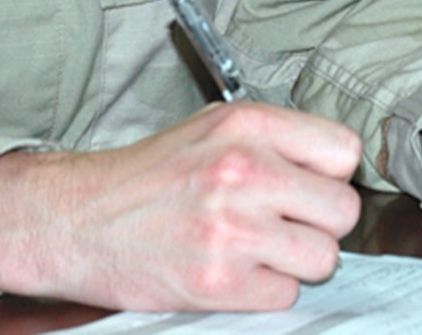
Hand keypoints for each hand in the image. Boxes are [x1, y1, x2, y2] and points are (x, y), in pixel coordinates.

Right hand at [0, 101, 361, 309]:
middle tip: (286, 225)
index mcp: (248, 125)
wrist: (75, 219)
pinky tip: (234, 271)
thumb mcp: (212, 129)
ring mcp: (233, 228)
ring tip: (259, 249)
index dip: (331, 175)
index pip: (346, 151)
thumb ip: (276, 141)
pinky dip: (264, 291)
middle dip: (320, 223)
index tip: (311, 186)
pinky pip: (285, 295)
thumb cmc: (145, 176)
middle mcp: (245, 170)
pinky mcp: (218, 280)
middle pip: (344, 211)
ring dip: (297, 262)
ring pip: (323, 258)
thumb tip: (333, 170)